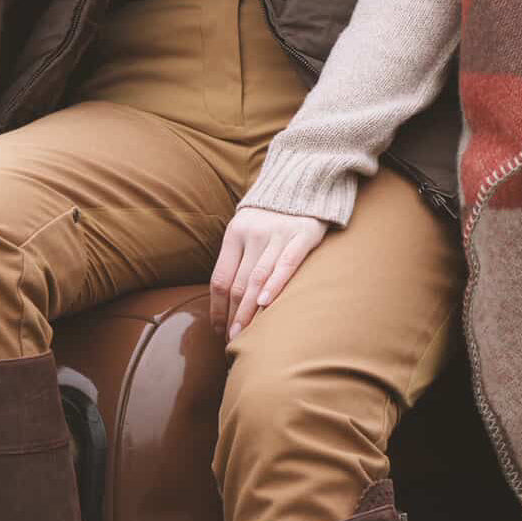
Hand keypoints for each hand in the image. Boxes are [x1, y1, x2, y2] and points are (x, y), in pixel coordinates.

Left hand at [210, 207, 330, 343]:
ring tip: (244, 333)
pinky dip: (276, 284)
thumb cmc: (271, 215)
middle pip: (239, 283)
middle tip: (231, 339)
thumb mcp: (247, 228)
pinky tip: (267, 304)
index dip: (217, 306)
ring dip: (250, 310)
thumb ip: (237, 257)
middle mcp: (253, 233)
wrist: (303, 181)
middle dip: (233, 315)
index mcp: (235, 233)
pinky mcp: (304, 233)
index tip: (217, 328)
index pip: (221, 278)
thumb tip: (224, 299)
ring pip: (259, 277)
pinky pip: (288, 263)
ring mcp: (279, 233)